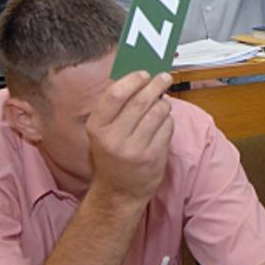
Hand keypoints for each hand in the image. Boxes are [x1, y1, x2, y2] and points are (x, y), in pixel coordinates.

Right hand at [86, 71, 173, 204]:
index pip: (115, 94)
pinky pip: (167, 127)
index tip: (144, 73)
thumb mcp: (104, 131)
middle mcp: (113, 138)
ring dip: (163, 103)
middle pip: (140, 101)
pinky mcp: (152, 157)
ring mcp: (133, 149)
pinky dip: (168, 120)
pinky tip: (163, 122)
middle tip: (164, 77)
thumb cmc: (113, 153)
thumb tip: (140, 76)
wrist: (119, 190)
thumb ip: (117, 106)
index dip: (133, 80)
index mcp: (97, 127)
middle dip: (155, 85)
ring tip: (162, 103)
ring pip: (157, 112)